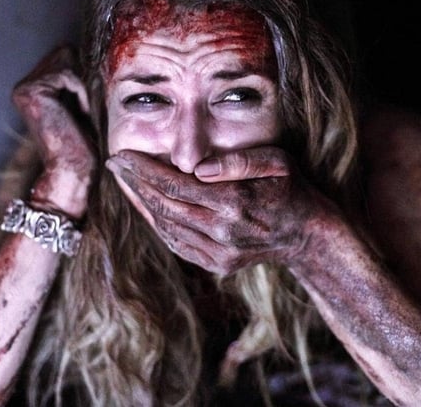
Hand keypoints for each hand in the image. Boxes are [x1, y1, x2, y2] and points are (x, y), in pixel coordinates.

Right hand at [11, 45, 95, 217]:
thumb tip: (99, 48)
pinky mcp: (31, 91)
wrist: (74, 171)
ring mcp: (25, 87)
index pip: (67, 55)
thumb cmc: (84, 143)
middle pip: (67, 52)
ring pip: (68, 59)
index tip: (91, 103)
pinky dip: (81, 92)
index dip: (86, 74)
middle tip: (86, 109)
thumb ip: (83, 78)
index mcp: (35, 87)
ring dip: (83, 86)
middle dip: (84, 77)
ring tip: (83, 113)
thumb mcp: (85, 103)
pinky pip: (67, 73)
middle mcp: (25, 85)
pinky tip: (79, 114)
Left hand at [106, 147, 331, 274]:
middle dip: (134, 183)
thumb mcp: (276, 162)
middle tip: (115, 165)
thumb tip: (198, 167)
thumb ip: (239, 161)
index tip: (121, 155)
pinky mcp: (217, 265)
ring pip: (166, 227)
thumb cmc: (289, 188)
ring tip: (125, 182)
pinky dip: (157, 224)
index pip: (174, 183)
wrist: (305, 233)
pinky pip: (176, 243)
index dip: (143, 169)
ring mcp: (219, 253)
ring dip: (141, 203)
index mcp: (234, 203)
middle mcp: (222, 232)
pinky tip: (146, 205)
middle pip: (164, 205)